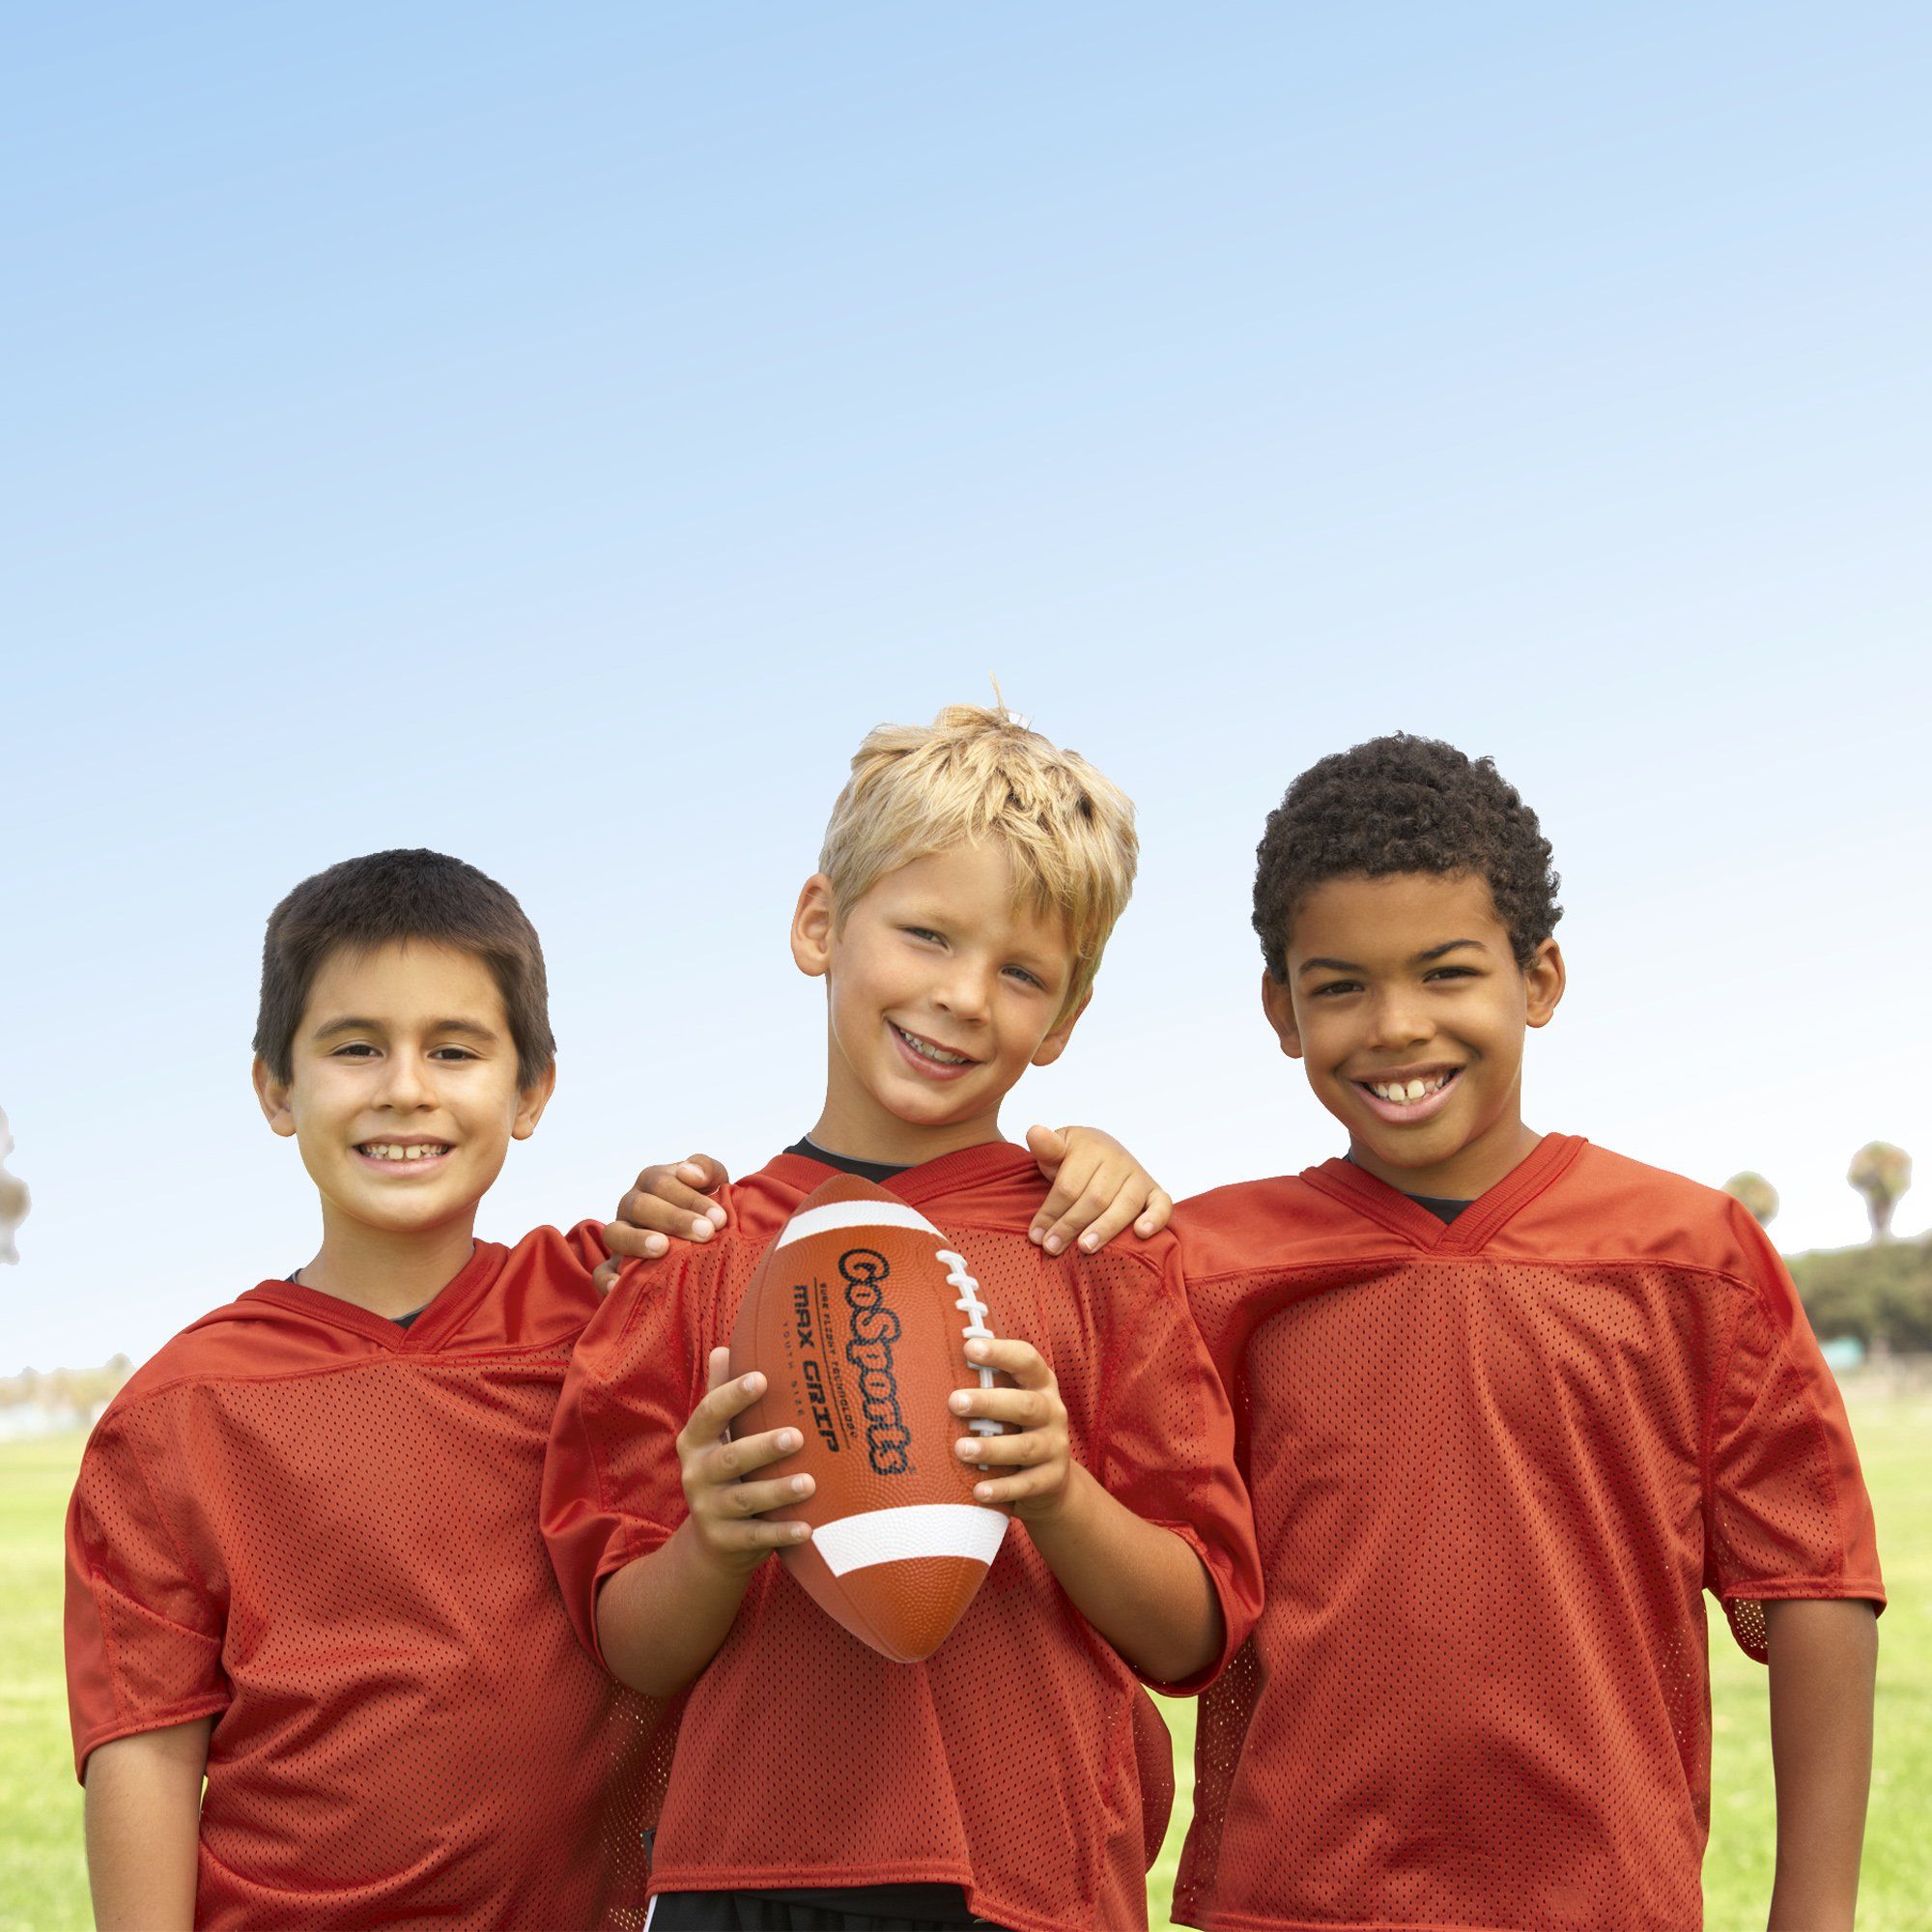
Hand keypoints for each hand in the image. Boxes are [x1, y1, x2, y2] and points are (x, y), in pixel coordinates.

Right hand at [594, 1154, 731, 1292]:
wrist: (698, 1240)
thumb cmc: (706, 1209)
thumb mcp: (714, 1184)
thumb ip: (708, 1170)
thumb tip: (689, 1172)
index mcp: (653, 1182)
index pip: (663, 1183)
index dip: (691, 1198)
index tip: (719, 1218)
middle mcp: (632, 1205)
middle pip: (641, 1205)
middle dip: (674, 1218)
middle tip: (705, 1233)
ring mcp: (620, 1235)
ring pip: (615, 1232)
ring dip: (637, 1240)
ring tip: (662, 1248)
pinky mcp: (613, 1267)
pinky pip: (601, 1272)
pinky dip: (607, 1279)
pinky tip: (620, 1284)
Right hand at [678, 1347, 813, 1574]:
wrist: (713, 1541)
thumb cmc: (726, 1470)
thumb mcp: (718, 1434)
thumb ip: (721, 1394)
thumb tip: (724, 1347)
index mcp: (695, 1441)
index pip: (709, 1413)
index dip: (732, 1395)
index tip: (762, 1379)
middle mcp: (697, 1474)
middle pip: (729, 1459)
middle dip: (762, 1447)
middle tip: (797, 1436)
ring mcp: (708, 1510)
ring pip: (744, 1500)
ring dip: (777, 1491)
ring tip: (810, 1483)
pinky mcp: (725, 1541)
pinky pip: (755, 1538)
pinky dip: (781, 1533)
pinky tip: (808, 1528)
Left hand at [949, 1337, 1072, 1521]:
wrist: (1051, 1479)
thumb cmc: (1016, 1427)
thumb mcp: (1010, 1401)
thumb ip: (988, 1383)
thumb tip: (935, 1360)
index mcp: (1041, 1384)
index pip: (1026, 1360)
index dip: (1000, 1353)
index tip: (969, 1348)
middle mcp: (1053, 1411)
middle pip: (1025, 1404)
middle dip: (989, 1402)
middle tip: (954, 1402)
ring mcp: (1055, 1446)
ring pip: (1025, 1446)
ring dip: (992, 1448)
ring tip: (960, 1449)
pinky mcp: (1052, 1479)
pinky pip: (1026, 1485)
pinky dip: (1002, 1488)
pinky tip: (978, 1491)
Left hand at [1024, 1125, 1171, 1255]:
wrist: (1100, 1150)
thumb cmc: (1072, 1159)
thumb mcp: (1055, 1150)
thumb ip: (1045, 1147)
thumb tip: (1034, 1133)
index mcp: (1090, 1147)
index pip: (1069, 1185)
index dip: (1051, 1212)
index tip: (1036, 1236)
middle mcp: (1118, 1159)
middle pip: (1095, 1198)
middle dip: (1071, 1225)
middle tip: (1052, 1248)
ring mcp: (1138, 1175)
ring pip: (1125, 1205)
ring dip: (1104, 1228)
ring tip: (1085, 1248)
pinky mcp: (1155, 1191)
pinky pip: (1162, 1205)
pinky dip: (1154, 1219)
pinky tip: (1141, 1233)